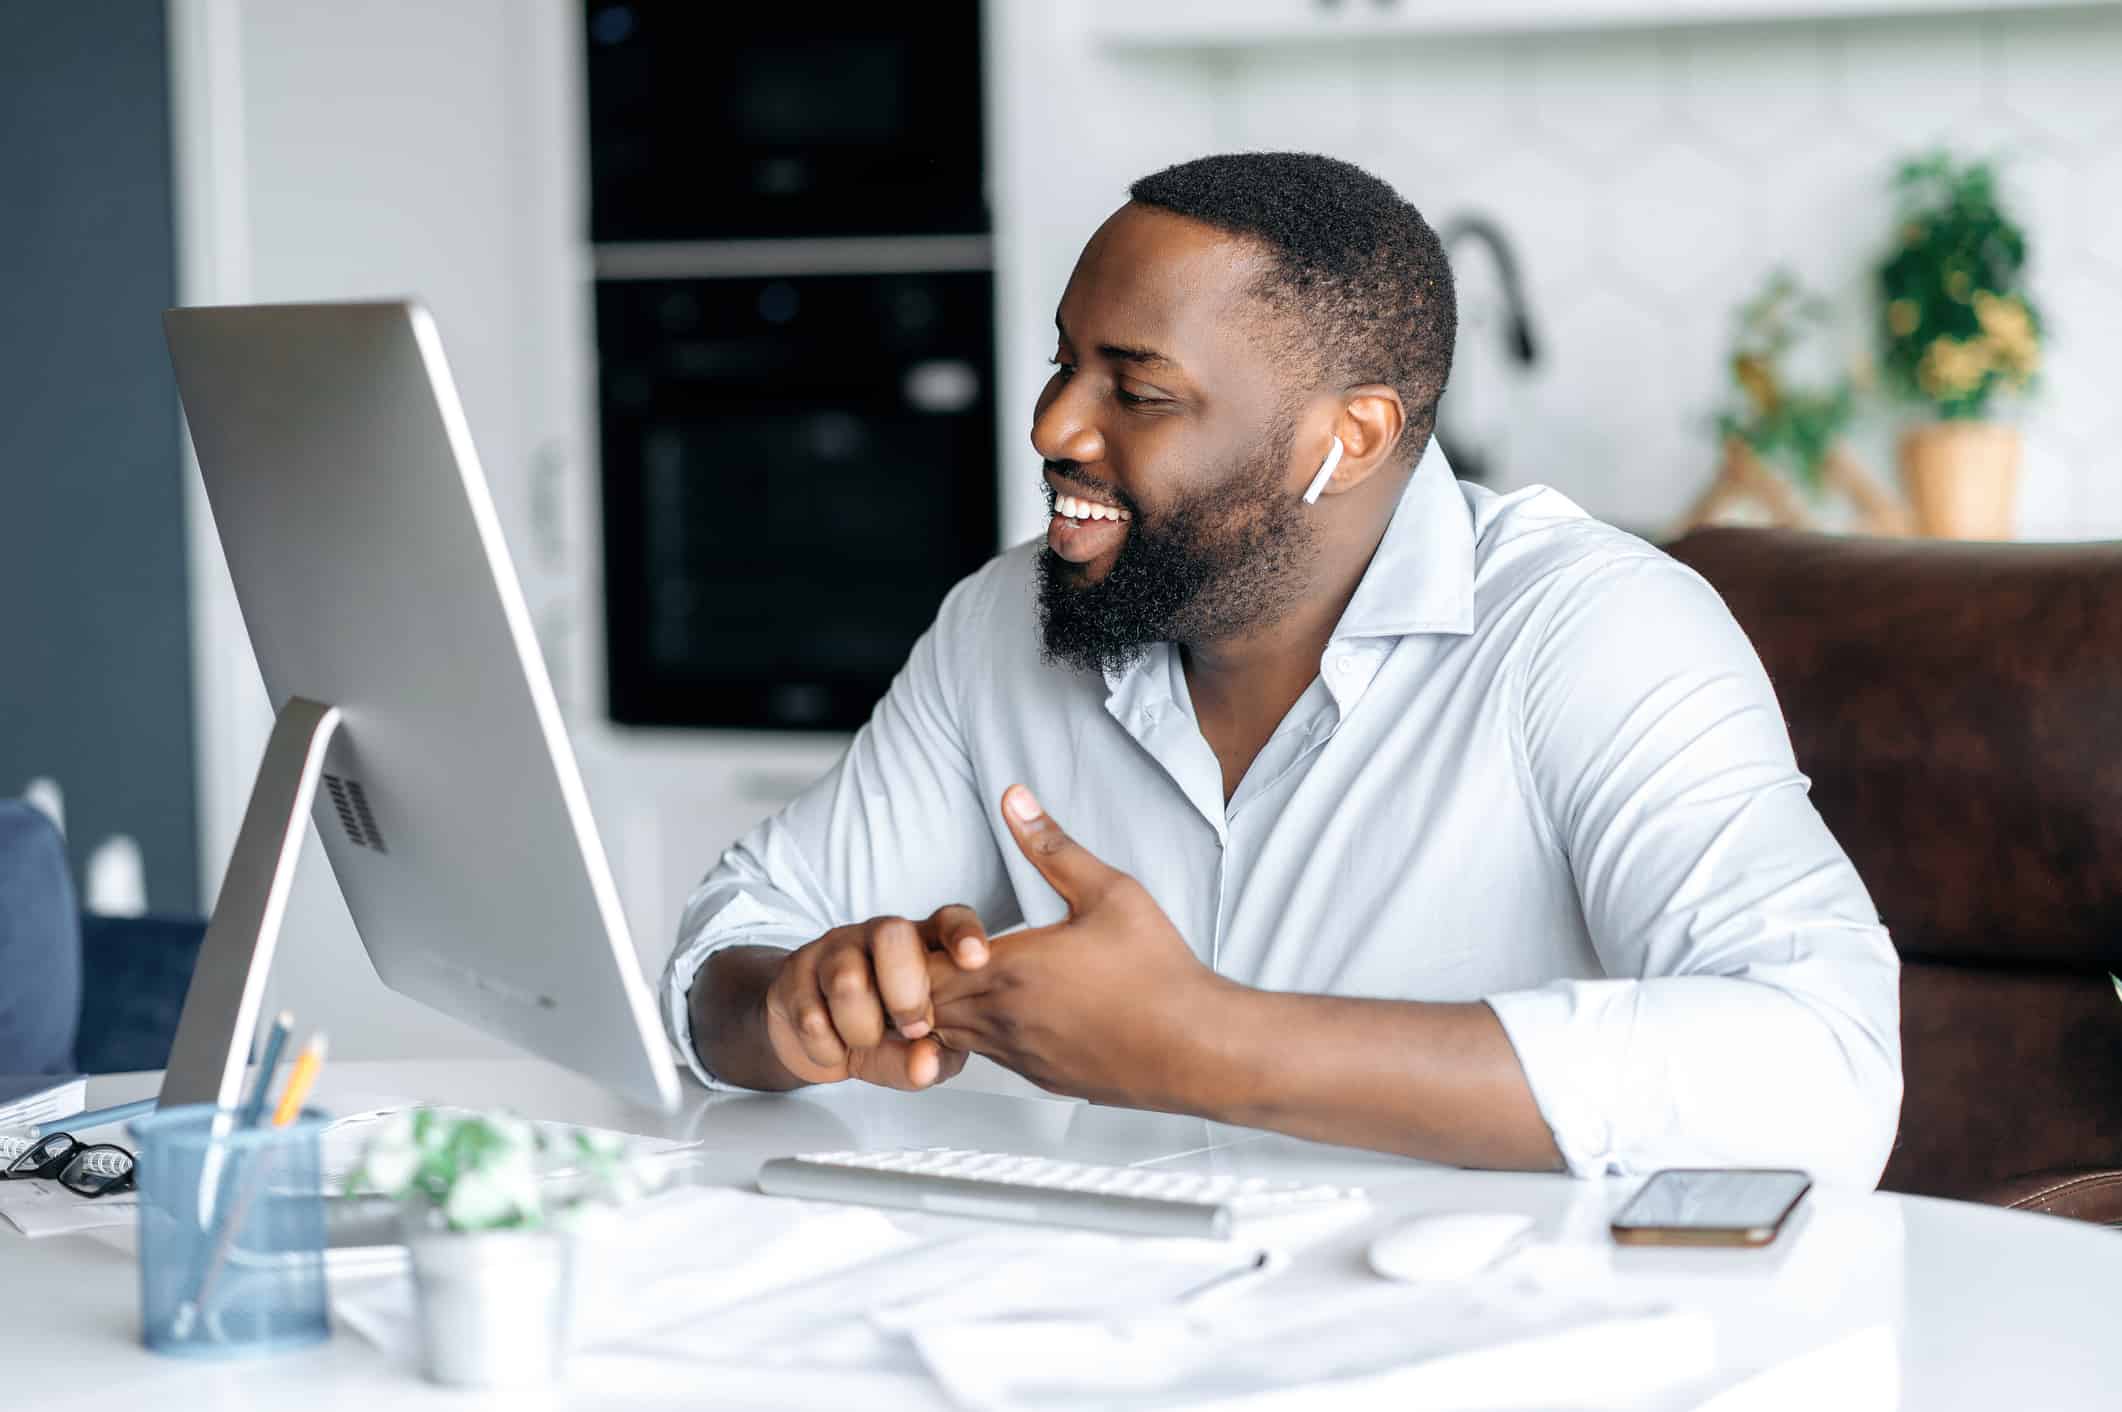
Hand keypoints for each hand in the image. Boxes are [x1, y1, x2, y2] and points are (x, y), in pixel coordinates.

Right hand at [763, 907, 990, 1090]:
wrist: (812, 1037)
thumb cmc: (882, 1033)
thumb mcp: (916, 1051)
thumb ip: (932, 1059)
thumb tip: (925, 1064)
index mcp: (923, 944)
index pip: (948, 920)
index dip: (963, 934)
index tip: (976, 960)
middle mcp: (879, 935)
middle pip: (892, 935)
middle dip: (906, 993)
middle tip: (913, 1028)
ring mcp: (835, 948)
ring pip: (847, 980)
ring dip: (861, 1030)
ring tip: (864, 1041)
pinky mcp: (796, 972)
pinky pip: (811, 1016)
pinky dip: (828, 1049)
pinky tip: (834, 1047)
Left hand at [929, 786, 1232, 1108]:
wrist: (1194, 1047)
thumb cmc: (1157, 971)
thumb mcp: (1109, 892)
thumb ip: (1053, 846)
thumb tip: (1014, 800)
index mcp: (1010, 969)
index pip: (921, 965)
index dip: (919, 946)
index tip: (940, 928)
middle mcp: (1002, 1018)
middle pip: (923, 1004)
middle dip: (922, 977)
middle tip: (944, 950)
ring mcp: (1019, 1054)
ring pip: (949, 1035)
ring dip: (948, 1006)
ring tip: (970, 976)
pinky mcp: (1039, 1077)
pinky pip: (986, 1056)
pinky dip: (980, 1032)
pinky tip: (1011, 1008)